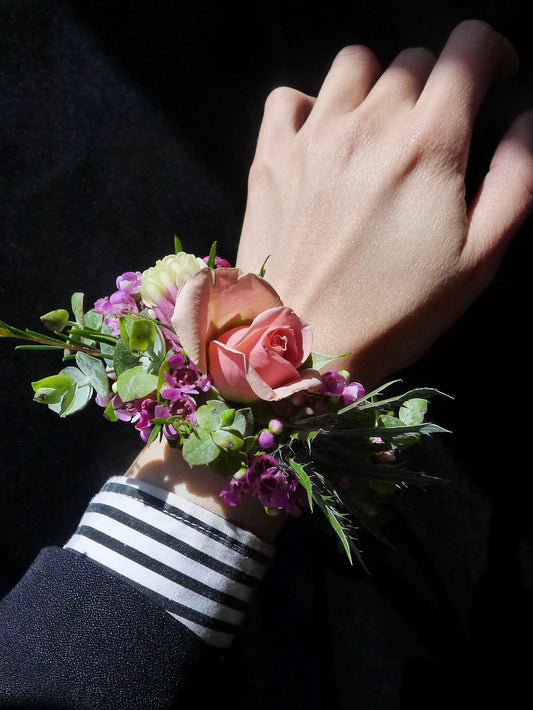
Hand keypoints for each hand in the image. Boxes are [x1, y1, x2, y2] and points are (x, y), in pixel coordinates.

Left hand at [237, 20, 532, 387]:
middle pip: (412, 61)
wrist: (301, 346)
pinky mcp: (270, 158)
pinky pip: (288, 97)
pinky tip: (323, 138)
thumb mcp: (478, 259)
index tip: (494, 78)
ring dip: (377, 85)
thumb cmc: (395, 314)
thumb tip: (527, 122)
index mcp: (427, 145)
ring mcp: (311, 138)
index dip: (491, 52)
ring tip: (380, 130)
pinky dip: (310, 105)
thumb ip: (515, 180)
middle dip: (435, 85)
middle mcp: (366, 126)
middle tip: (433, 134)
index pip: (467, 49)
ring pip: (353, 65)